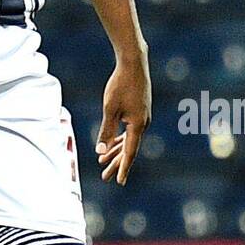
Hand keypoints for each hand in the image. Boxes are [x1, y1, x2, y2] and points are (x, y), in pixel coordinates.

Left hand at [96, 59, 150, 184]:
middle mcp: (143, 123)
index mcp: (138, 125)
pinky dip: (120, 138)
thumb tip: (101, 151)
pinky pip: (129, 130)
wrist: (133, 63)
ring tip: (103, 161)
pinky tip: (112, 143)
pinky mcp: (139, 110)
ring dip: (116, 150)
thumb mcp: (110, 109)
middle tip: (105, 177)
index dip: (123, 167)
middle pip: (129, 148)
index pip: (129, 152)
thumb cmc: (120, 85)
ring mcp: (142, 117)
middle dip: (116, 163)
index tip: (119, 181)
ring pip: (128, 139)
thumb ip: (106, 131)